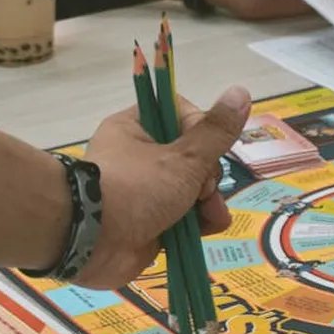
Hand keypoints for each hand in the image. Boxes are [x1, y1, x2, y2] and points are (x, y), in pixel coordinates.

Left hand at [72, 87, 249, 289]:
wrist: (91, 242)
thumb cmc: (135, 188)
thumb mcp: (183, 158)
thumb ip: (216, 132)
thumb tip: (241, 91)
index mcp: (137, 128)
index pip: (182, 116)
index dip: (203, 132)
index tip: (207, 150)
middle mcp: (139, 156)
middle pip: (193, 157)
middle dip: (209, 176)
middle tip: (205, 189)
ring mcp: (145, 192)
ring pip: (192, 189)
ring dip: (209, 202)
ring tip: (213, 216)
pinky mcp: (150, 222)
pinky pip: (184, 216)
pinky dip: (198, 222)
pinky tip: (209, 228)